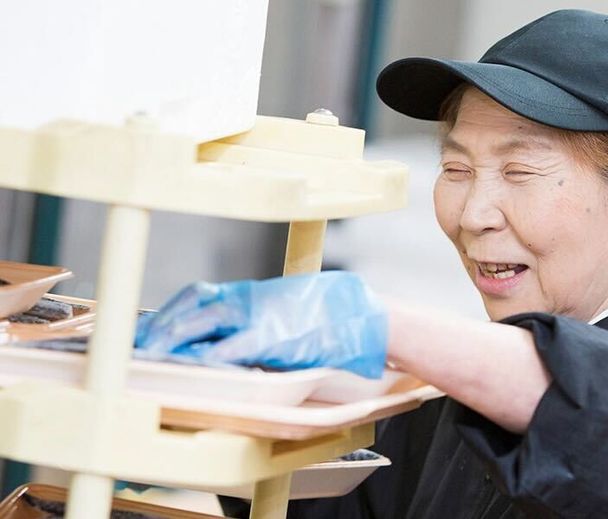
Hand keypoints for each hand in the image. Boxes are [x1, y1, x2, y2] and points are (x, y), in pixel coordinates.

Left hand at [134, 271, 386, 377]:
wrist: (360, 312)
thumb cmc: (323, 312)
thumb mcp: (281, 306)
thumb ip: (251, 316)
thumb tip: (221, 335)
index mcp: (249, 292)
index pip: (196, 296)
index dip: (168, 312)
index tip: (148, 329)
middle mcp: (248, 299)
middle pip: (191, 308)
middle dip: (161, 328)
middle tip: (138, 348)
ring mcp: (260, 316)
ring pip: (204, 323)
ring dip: (175, 339)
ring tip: (153, 357)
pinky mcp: (274, 337)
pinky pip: (233, 346)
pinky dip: (210, 355)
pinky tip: (194, 364)